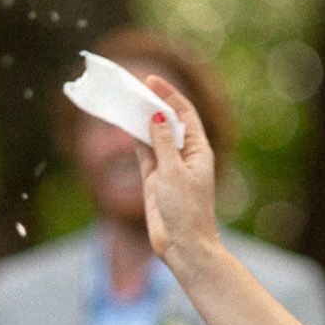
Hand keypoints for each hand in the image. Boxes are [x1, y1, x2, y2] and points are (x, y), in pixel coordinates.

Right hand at [136, 78, 221, 271]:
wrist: (183, 244)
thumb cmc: (187, 209)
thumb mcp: (173, 172)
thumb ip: (162, 143)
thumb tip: (155, 116)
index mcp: (198, 150)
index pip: (184, 114)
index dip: (169, 95)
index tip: (152, 81)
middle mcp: (184, 155)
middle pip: (168, 122)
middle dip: (153, 103)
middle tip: (135, 86)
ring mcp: (168, 167)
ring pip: (153, 136)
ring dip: (141, 120)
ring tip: (126, 101)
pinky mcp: (154, 179)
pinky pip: (144, 153)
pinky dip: (135, 139)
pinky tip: (125, 125)